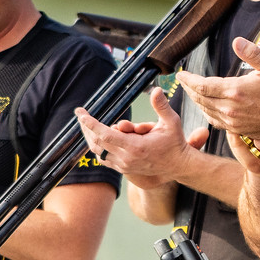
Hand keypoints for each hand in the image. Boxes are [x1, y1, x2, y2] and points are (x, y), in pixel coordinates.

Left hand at [75, 89, 200, 185]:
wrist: (178, 165)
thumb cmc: (175, 142)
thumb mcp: (172, 121)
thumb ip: (162, 106)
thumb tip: (157, 90)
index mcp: (136, 146)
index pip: (106, 135)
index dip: (91, 124)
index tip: (81, 114)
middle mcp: (127, 158)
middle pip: (97, 143)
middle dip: (86, 128)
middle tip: (81, 115)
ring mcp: (124, 166)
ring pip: (98, 152)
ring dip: (91, 138)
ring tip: (87, 125)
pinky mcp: (124, 169)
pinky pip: (104, 159)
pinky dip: (98, 148)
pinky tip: (96, 138)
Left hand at [177, 39, 259, 139]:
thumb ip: (252, 53)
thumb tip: (236, 41)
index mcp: (235, 90)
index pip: (202, 86)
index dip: (188, 80)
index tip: (180, 74)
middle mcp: (230, 108)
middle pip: (200, 99)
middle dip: (189, 89)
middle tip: (183, 82)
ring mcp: (233, 121)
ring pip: (205, 111)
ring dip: (196, 101)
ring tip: (191, 92)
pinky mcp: (237, 129)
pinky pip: (215, 121)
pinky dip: (206, 113)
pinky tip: (207, 108)